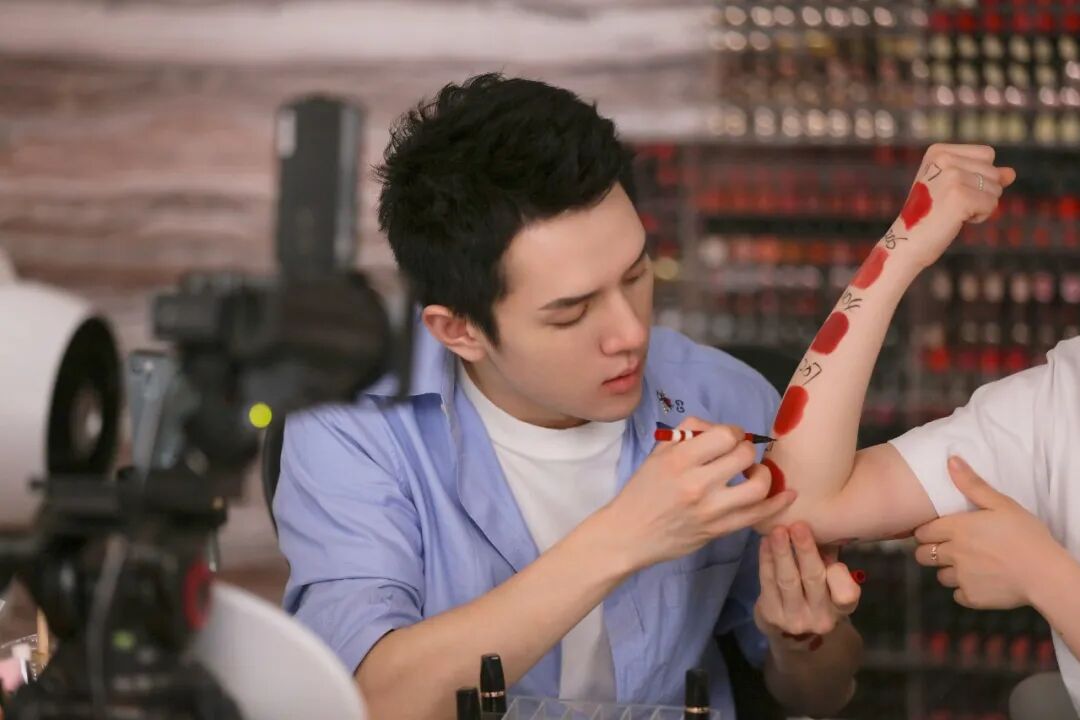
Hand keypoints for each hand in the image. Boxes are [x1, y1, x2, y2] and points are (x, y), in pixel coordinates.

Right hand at [605, 417, 795, 568]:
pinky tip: (787, 494)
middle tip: (739, 456)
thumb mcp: (657, 454)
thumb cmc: (642, 491)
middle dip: (747, 451)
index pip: (725, 435)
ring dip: (763, 474)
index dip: (734, 433)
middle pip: (744, 456)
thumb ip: (688, 434)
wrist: (628, 534)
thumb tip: (719, 429)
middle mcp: (697, 483)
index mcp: (680, 459)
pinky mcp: (719, 530)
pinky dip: (777, 504)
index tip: (729, 439)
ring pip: (757, 486)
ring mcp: (711, 510)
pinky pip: (757, 516)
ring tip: (754, 473)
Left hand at [754, 523, 860, 652]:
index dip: (840, 576)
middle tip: (798, 526)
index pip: (847, 595)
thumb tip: (822, 522)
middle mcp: (821, 618)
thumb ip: (828, 557)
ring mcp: (794, 619)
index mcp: (842, 608)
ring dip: (781, 552)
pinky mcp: (771, 616)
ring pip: (787, 580)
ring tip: (778, 530)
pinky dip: (766, 560)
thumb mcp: (829, 581)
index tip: (830, 549)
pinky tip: (765, 542)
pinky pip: (768, 582)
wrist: (791, 634)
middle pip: (813, 580)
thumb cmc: (815, 594)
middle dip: (805, 551)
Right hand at [895, 144, 1015, 269]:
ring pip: (996, 188)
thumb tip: (1011, 173)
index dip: (978, 176)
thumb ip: (983, 175)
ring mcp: (951, 177)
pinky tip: (956, 220)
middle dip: (981, 192)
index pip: (986, 154)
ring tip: (952, 213)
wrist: (907, 244)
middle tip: (949, 205)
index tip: (950, 191)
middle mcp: (944, 159)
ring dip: (981, 205)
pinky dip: (979, 216)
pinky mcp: (960, 196)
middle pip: (993, 171)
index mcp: (938, 151)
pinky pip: (992, 204)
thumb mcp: (954, 188)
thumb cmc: (930, 216)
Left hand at [913, 456, 1063, 608]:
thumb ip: (972, 484)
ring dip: (948, 571)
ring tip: (969, 565)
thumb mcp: (1002, 504)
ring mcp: (961, 577)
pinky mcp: (972, 597)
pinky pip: (957, 595)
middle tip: (949, 548)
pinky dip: (965, 590)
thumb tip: (951, 460)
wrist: (1046, 574)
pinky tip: (981, 581)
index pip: (921, 532)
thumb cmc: (1027, 535)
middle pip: (922, 555)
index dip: (926, 532)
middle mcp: (953, 553)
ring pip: (939, 576)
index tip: (936, 532)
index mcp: (956, 529)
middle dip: (930, 551)